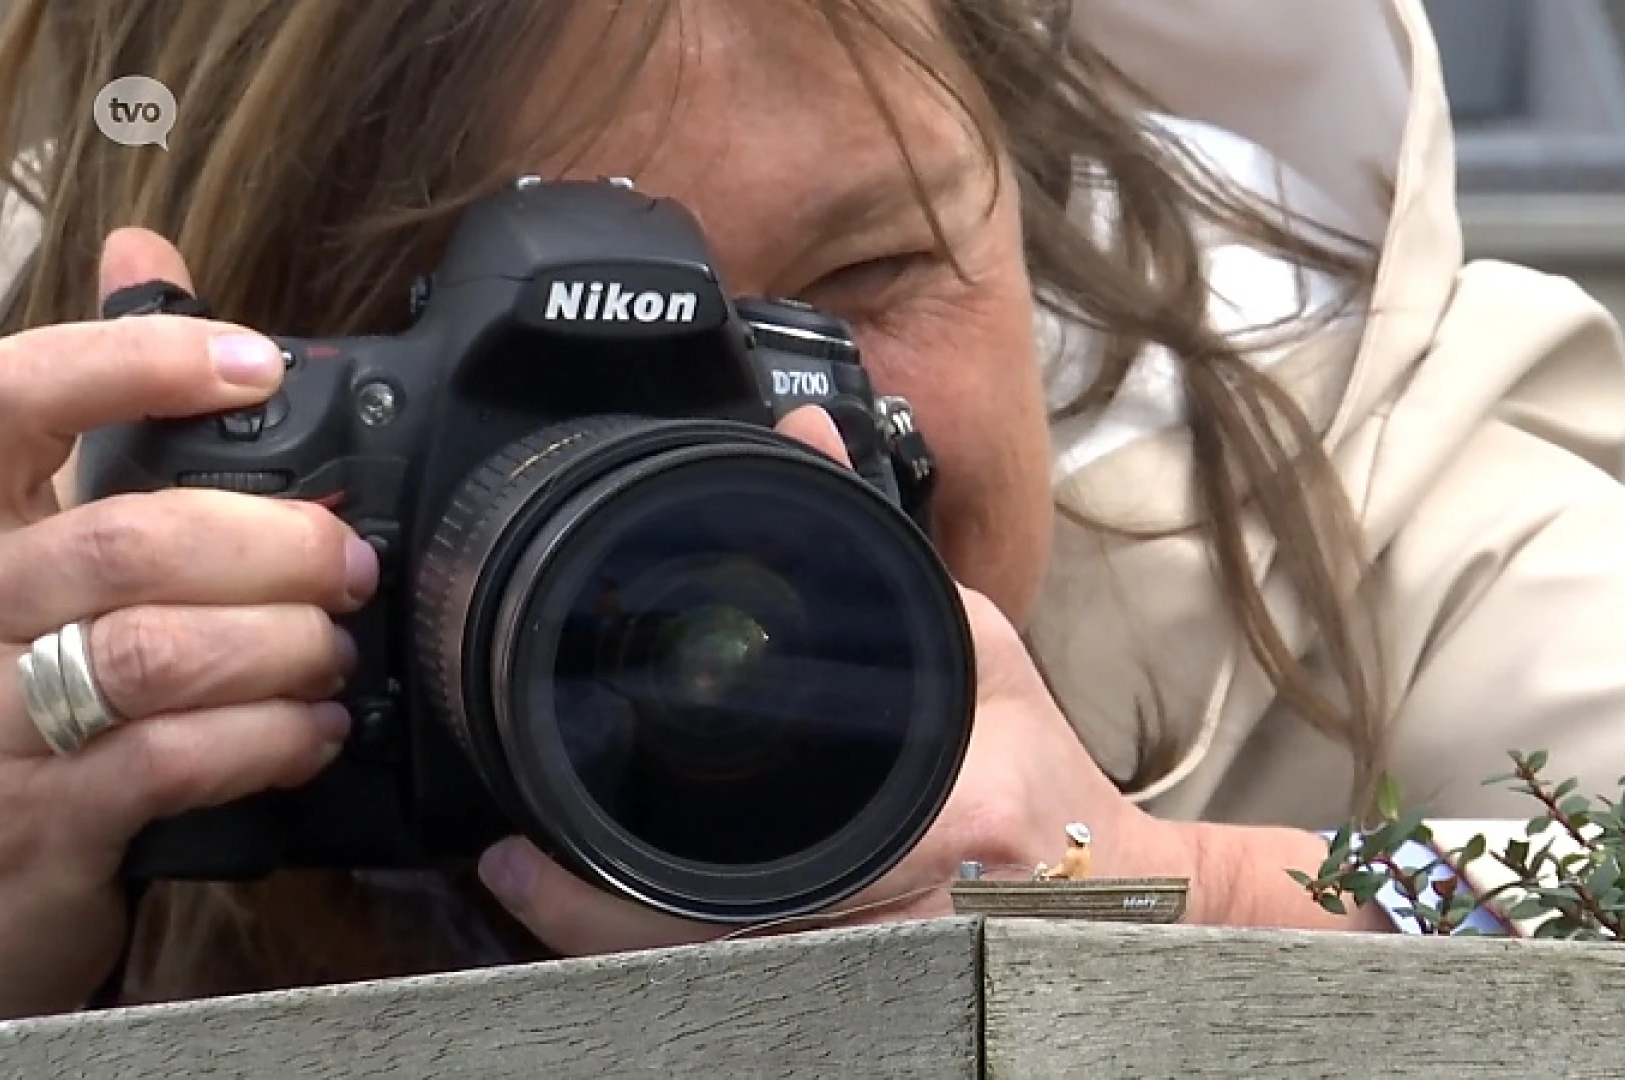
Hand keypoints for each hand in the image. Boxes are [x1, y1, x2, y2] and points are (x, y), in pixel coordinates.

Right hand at [0, 229, 373, 1020]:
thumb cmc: (2, 683)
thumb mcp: (19, 545)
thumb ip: (85, 412)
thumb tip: (142, 252)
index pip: (13, 394)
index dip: (141, 360)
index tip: (257, 360)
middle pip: (132, 537)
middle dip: (275, 545)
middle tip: (349, 563)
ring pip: (161, 652)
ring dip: (285, 644)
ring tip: (336, 651)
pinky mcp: (39, 821)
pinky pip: (177, 759)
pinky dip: (271, 739)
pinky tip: (315, 731)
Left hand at [473, 406, 1202, 953]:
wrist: (1108, 885)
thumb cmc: (1043, 770)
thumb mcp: (977, 639)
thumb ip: (878, 543)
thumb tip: (801, 434)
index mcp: (950, 821)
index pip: (761, 879)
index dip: (626, 887)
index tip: (534, 847)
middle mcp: (916, 919)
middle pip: (718, 952)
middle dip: (599, 924)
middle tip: (516, 872)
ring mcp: (892, 977)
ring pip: (726, 989)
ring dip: (624, 951)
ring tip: (543, 896)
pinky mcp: (878, 1000)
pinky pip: (755, 996)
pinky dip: (677, 966)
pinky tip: (618, 932)